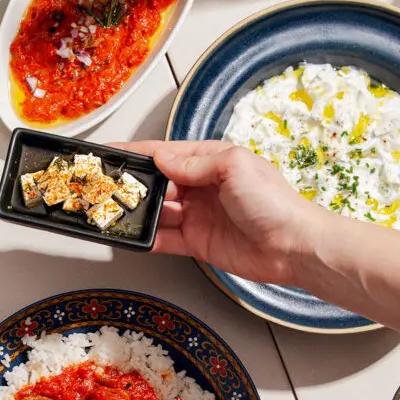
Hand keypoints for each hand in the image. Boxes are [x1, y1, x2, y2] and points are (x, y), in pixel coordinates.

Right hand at [114, 140, 327, 285]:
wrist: (293, 246)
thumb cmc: (273, 202)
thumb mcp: (233, 167)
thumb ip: (194, 163)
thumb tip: (162, 159)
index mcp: (211, 161)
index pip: (166, 153)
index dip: (137, 153)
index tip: (110, 153)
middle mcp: (202, 187)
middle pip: (157, 183)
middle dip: (132, 185)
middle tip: (106, 188)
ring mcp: (198, 215)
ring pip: (158, 211)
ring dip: (137, 212)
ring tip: (113, 212)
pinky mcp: (197, 242)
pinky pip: (165, 239)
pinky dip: (148, 238)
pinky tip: (133, 237)